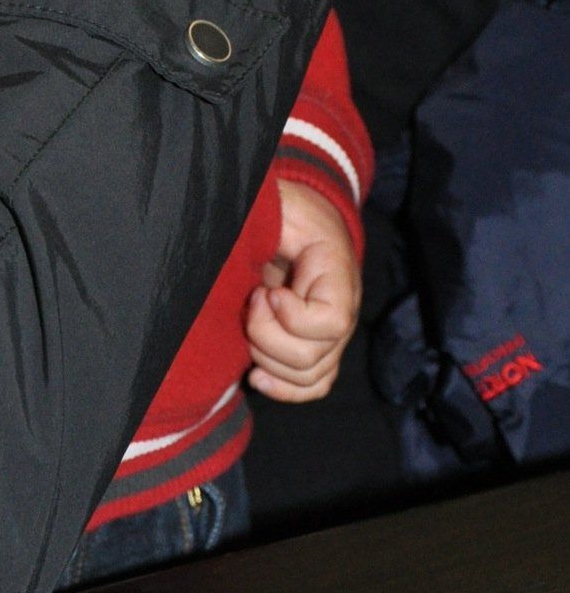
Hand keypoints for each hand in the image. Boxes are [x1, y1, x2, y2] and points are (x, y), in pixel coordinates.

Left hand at [244, 181, 360, 402]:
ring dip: (267, 360)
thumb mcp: (279, 203)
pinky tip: (257, 376)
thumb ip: (271, 217)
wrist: (298, 216)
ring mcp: (332, 334)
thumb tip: (253, 230)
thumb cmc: (285, 207)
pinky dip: (284, 389)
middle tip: (252, 300)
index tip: (266, 292)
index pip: (333, 322)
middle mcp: (343, 310)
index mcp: (337, 274)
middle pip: (313, 357)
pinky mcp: (317, 347)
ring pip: (309, 377)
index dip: (292, 317)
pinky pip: (312, 386)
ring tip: (250, 325)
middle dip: (266, 336)